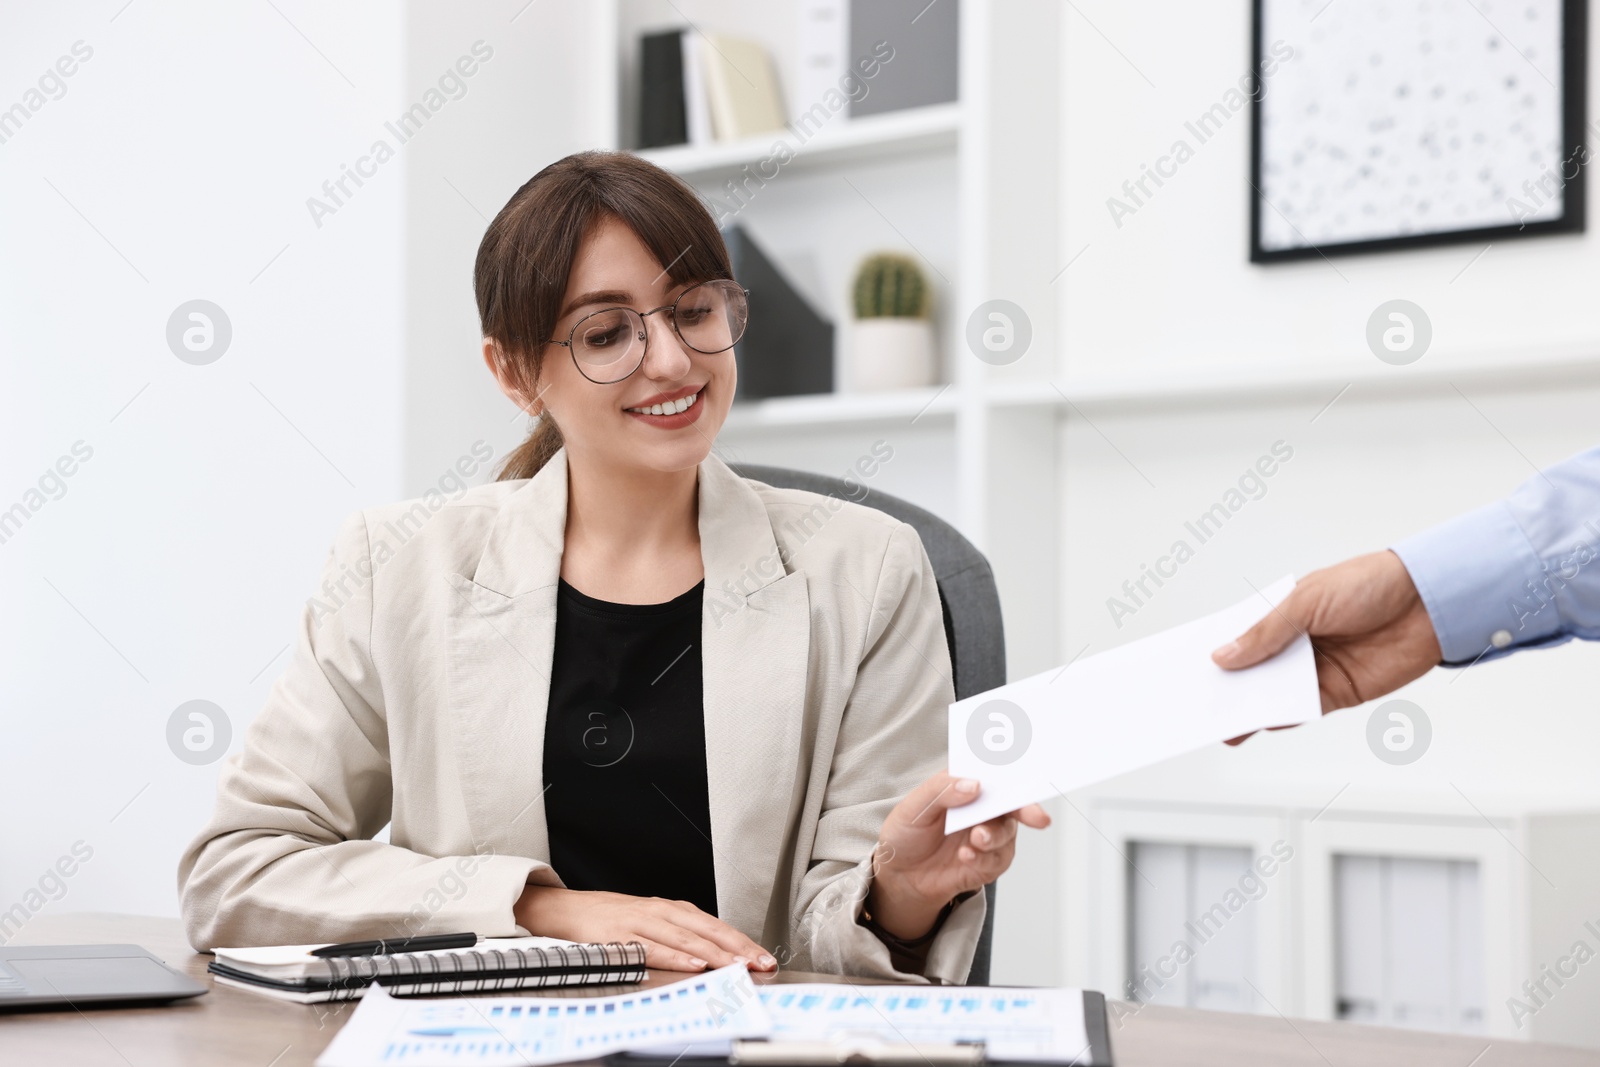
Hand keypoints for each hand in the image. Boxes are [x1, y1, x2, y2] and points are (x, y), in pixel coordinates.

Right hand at [514, 885, 775, 972]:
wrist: (568, 909)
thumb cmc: (614, 918)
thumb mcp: (653, 921)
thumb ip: (681, 936)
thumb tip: (717, 954)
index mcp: (673, 910)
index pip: (716, 925)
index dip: (742, 941)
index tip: (764, 957)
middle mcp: (662, 912)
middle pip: (707, 930)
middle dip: (737, 948)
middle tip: (761, 963)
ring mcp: (641, 923)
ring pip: (685, 939)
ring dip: (715, 953)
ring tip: (737, 965)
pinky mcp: (621, 937)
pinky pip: (652, 949)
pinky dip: (675, 957)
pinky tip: (693, 965)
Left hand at [865, 772, 1050, 939]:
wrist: (900, 876)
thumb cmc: (906, 834)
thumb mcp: (914, 807)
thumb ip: (942, 791)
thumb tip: (974, 784)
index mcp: (965, 785)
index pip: (993, 771)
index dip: (1010, 770)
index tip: (1022, 774)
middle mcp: (982, 808)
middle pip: (1012, 801)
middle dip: (1027, 807)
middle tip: (1035, 816)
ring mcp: (988, 834)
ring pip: (1008, 831)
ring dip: (996, 835)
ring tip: (977, 838)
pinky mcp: (988, 862)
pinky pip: (998, 858)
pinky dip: (985, 857)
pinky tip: (967, 856)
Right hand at [1211, 550, 1442, 742]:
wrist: (1430, 603)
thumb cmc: (1370, 584)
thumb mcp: (1306, 601)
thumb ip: (1265, 634)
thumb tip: (1224, 657)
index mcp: (1281, 615)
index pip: (1238, 637)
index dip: (1213, 653)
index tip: (1185, 669)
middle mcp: (1294, 644)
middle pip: (1250, 671)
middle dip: (1224, 685)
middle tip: (1195, 702)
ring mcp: (1314, 670)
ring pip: (1271, 694)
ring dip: (1247, 706)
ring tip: (1219, 718)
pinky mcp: (1337, 693)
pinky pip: (1300, 710)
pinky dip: (1279, 717)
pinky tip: (1259, 721)